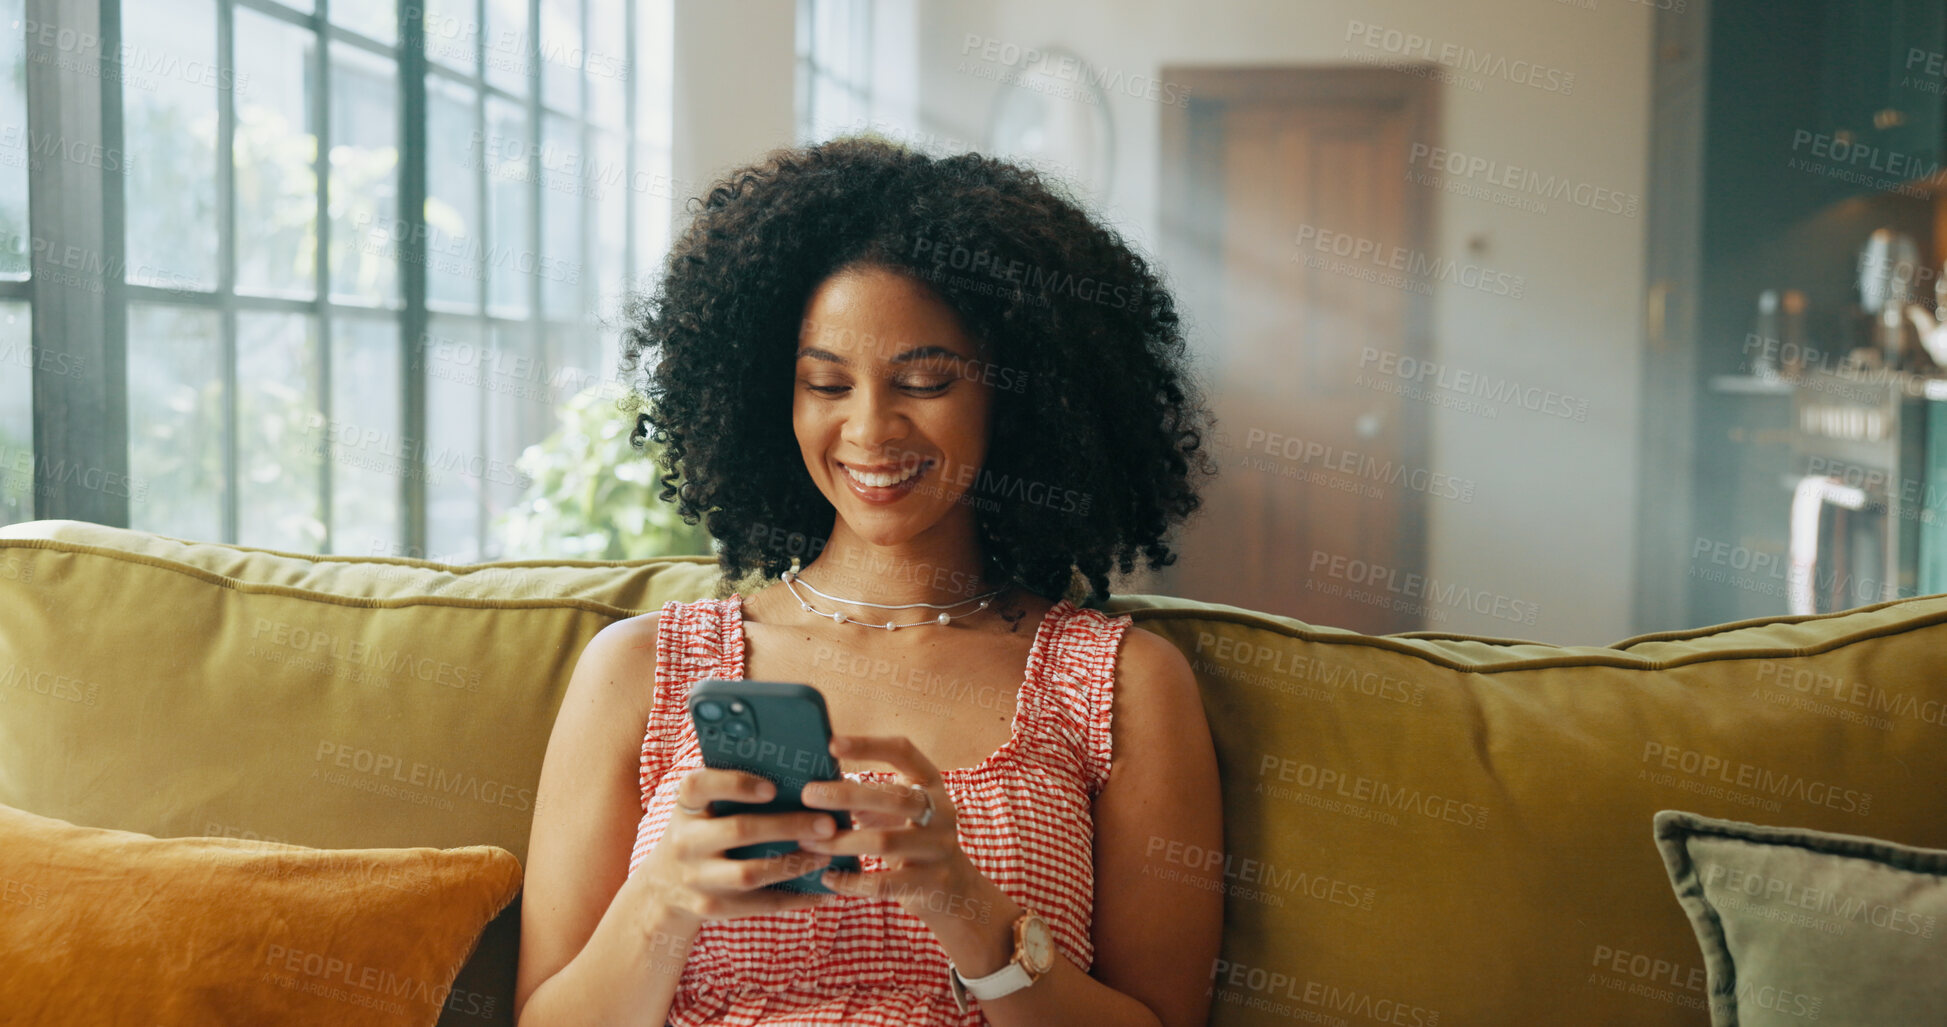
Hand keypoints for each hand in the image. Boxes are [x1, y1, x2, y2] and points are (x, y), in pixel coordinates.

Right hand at [632, 767, 841, 930]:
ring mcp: (696, 878)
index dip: (736, 784)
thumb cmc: (701, 832)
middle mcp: (685, 842)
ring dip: (794, 864)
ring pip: (750, 873)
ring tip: (828, 854)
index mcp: (685, 807)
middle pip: (739, 830)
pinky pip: (758, 905)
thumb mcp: (702, 809)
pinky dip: (793, 898)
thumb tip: (798, 776)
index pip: (700, 786)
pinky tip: (821, 891)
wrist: (663, 887)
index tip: (773, 788)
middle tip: (827, 824)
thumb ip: (733, 791)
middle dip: (788, 826)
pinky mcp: (710, 907)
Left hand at [797, 735, 1002, 930]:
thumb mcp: (895, 812)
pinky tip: (827, 877)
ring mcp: (939, 849)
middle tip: (808, 795)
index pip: (903, 752)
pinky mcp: (930, 884)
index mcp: (931, 784)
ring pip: (884, 842)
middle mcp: (941, 811)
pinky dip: (851, 881)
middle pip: (894, 798)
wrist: (954, 888)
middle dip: (847, 795)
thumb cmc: (911, 839)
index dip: (869, 745)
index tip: (832, 744)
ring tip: (806, 842)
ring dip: (840, 842)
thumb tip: (816, 784)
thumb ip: (864, 797)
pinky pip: (883, 883)